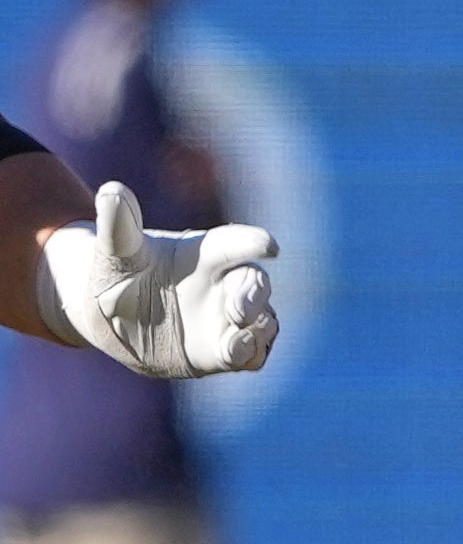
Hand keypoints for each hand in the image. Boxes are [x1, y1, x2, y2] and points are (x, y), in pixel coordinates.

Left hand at [34, 181, 278, 378]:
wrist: (114, 321)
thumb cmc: (118, 277)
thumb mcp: (114, 253)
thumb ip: (118, 225)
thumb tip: (111, 191)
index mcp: (204, 254)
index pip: (234, 244)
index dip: (254, 243)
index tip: (269, 246)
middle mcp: (224, 284)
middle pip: (256, 283)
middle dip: (255, 294)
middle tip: (238, 310)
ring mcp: (229, 319)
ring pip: (263, 319)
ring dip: (259, 327)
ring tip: (239, 334)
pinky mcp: (227, 350)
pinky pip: (253, 353)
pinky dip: (252, 352)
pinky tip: (236, 351)